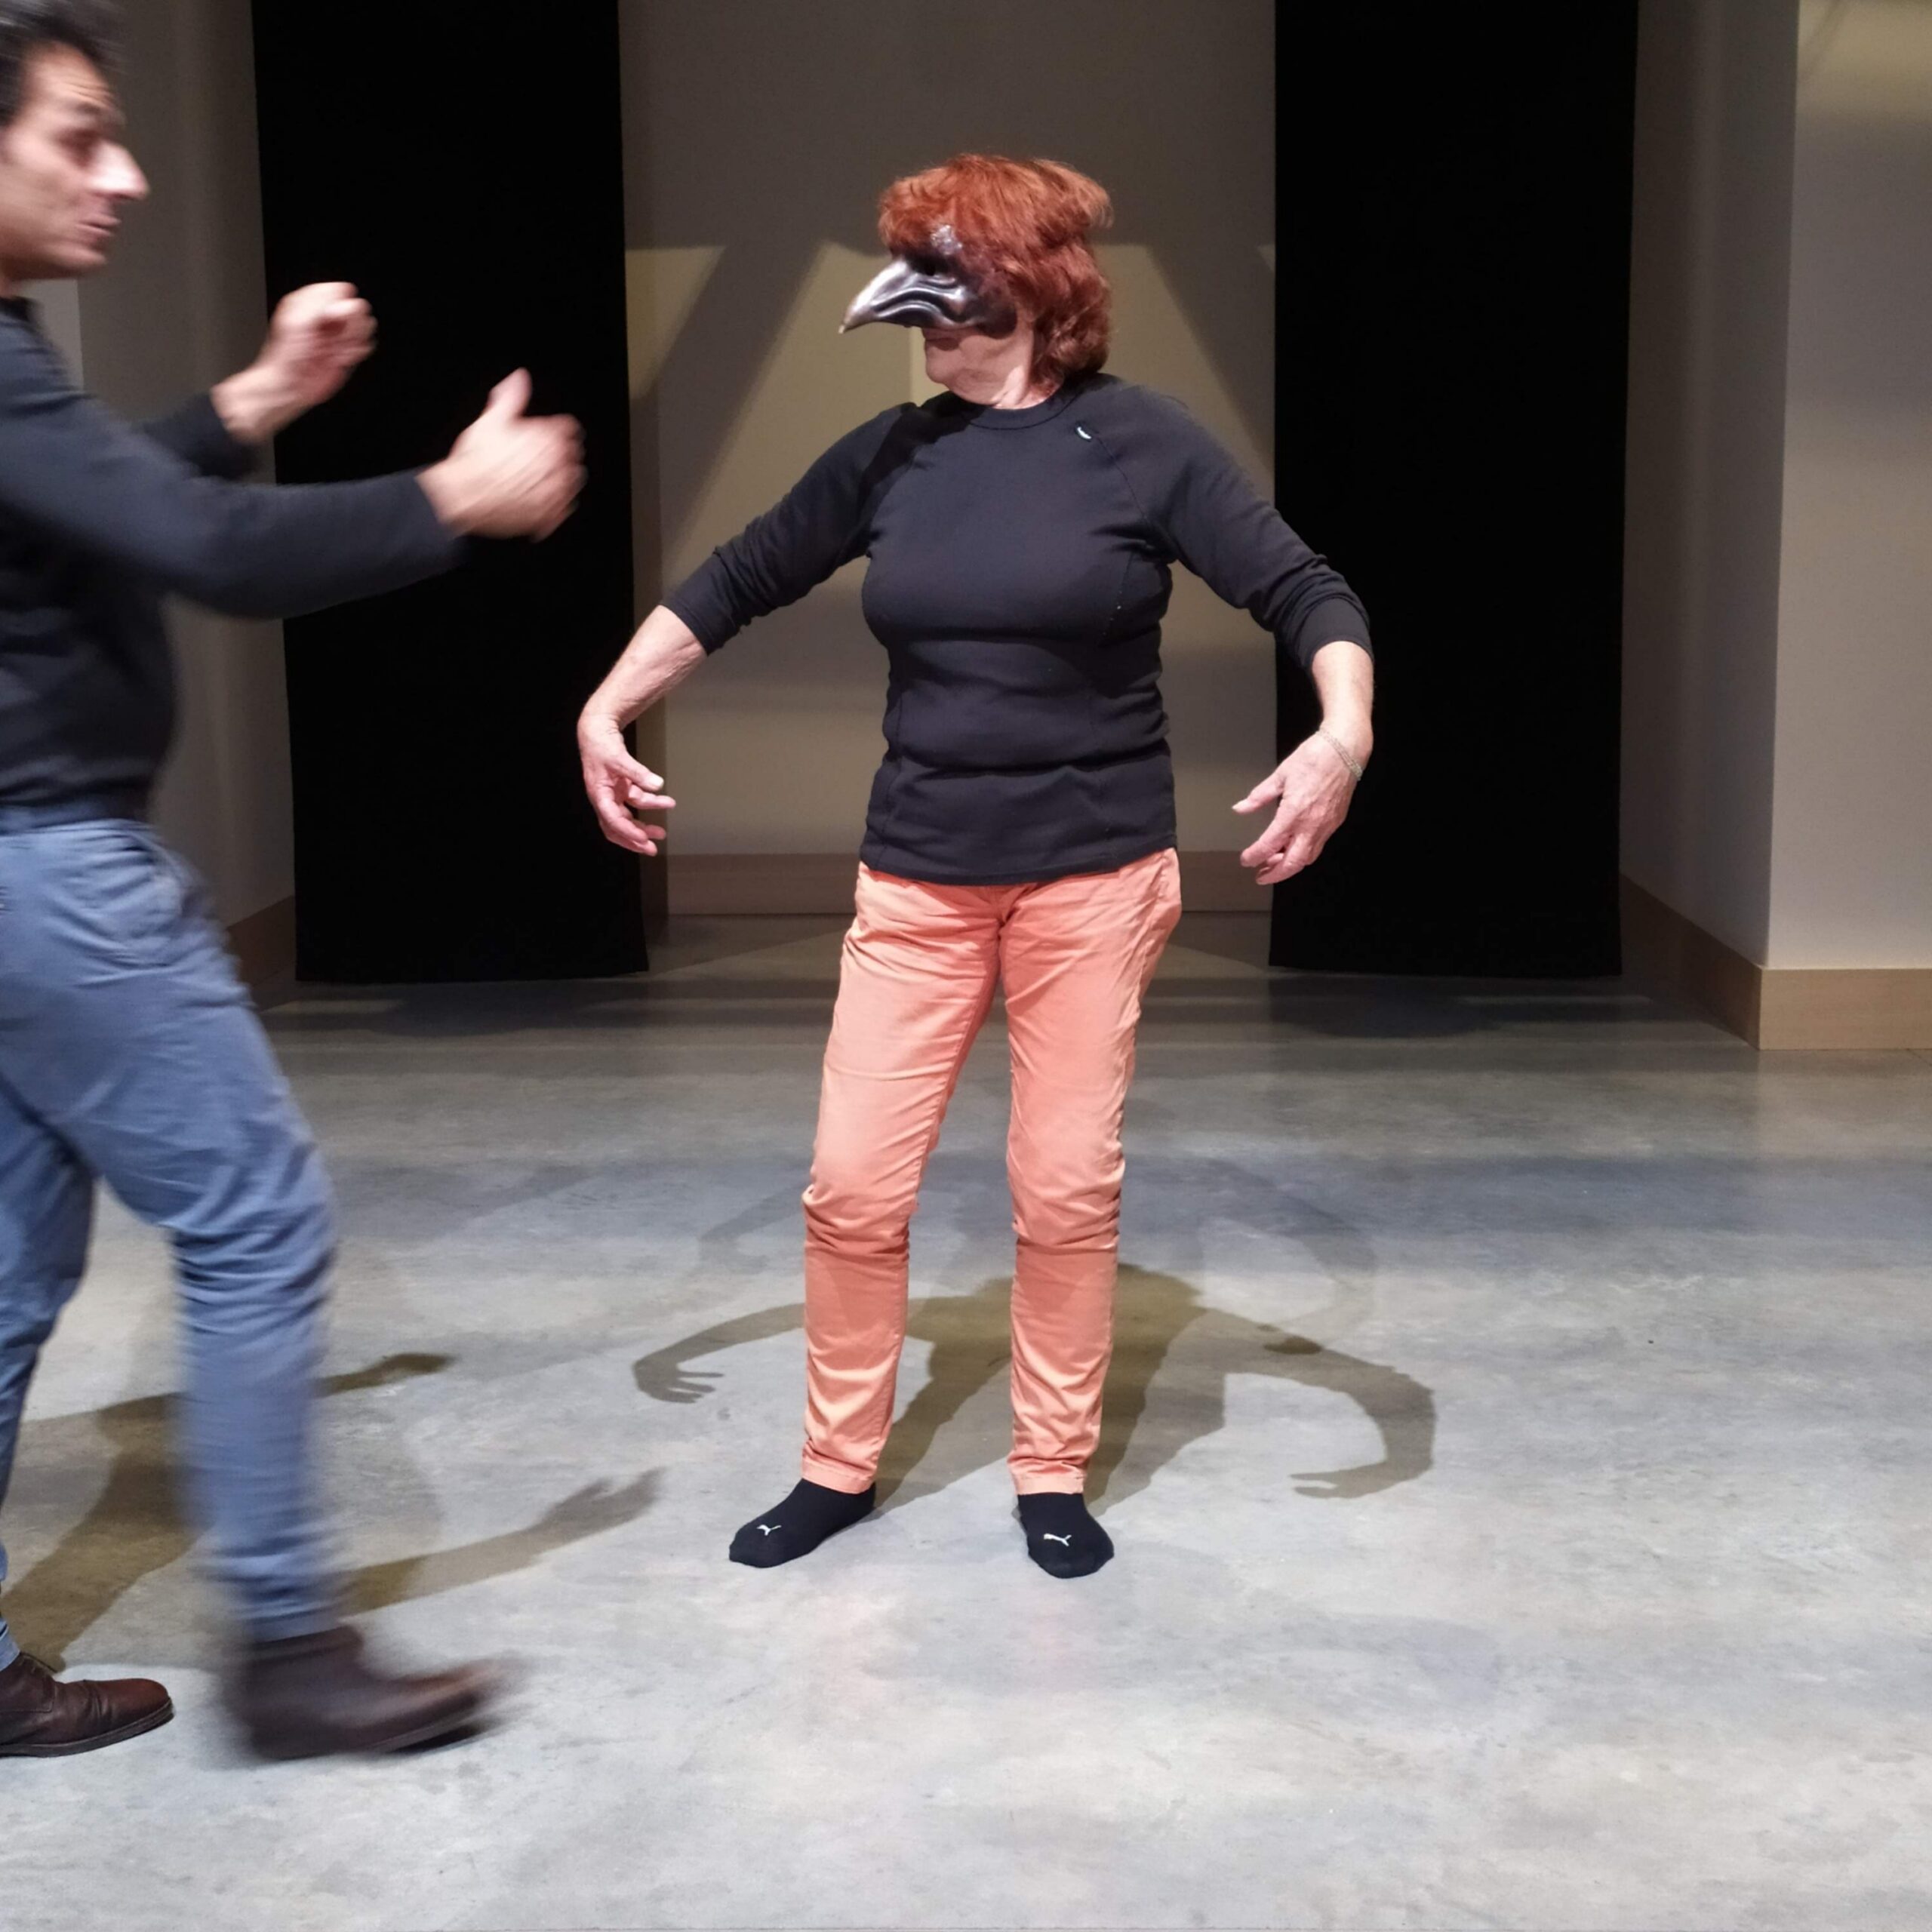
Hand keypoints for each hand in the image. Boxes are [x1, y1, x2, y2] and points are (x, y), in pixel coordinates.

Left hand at [212, 282, 374, 441]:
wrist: (290, 386)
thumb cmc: (286, 358)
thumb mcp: (298, 322)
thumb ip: (321, 306)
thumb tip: (347, 303)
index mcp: (309, 303)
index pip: (338, 291)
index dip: (340, 304)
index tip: (332, 318)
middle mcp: (325, 317)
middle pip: (355, 307)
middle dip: (352, 323)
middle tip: (338, 335)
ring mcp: (336, 335)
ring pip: (363, 325)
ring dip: (356, 338)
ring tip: (340, 348)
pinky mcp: (346, 351)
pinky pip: (365, 343)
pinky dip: (358, 350)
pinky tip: (344, 356)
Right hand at [419, 370, 584, 538]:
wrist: (462, 496)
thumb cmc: (474, 459)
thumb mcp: (491, 420)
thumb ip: (511, 397)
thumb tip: (520, 377)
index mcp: (546, 438)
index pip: (570, 429)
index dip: (560, 430)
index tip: (553, 433)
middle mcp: (555, 465)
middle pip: (573, 455)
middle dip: (562, 453)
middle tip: (542, 456)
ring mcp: (553, 493)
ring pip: (573, 481)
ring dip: (564, 477)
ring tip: (545, 476)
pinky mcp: (548, 516)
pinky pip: (566, 507)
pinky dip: (559, 502)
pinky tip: (544, 497)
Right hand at [579, 713, 674, 854]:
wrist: (597, 730)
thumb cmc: (601, 745)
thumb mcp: (619, 758)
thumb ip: (638, 773)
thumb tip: (657, 784)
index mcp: (599, 795)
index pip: (612, 821)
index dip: (628, 832)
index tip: (643, 840)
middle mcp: (604, 798)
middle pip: (618, 827)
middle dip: (634, 839)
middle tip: (652, 849)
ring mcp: (613, 794)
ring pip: (628, 817)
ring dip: (645, 825)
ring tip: (662, 832)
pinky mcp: (621, 787)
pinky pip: (636, 801)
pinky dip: (650, 804)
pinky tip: (665, 801)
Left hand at [1232, 727, 1365, 885]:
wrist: (1344, 751)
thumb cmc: (1314, 758)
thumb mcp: (1280, 776)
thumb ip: (1259, 797)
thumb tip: (1241, 808)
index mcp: (1293, 813)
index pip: (1269, 845)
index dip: (1255, 856)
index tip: (1246, 860)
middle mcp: (1311, 825)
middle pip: (1293, 863)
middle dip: (1275, 874)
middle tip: (1261, 876)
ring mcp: (1325, 826)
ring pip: (1308, 858)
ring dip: (1290, 865)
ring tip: (1275, 863)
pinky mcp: (1335, 823)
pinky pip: (1318, 846)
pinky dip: (1304, 853)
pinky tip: (1294, 847)